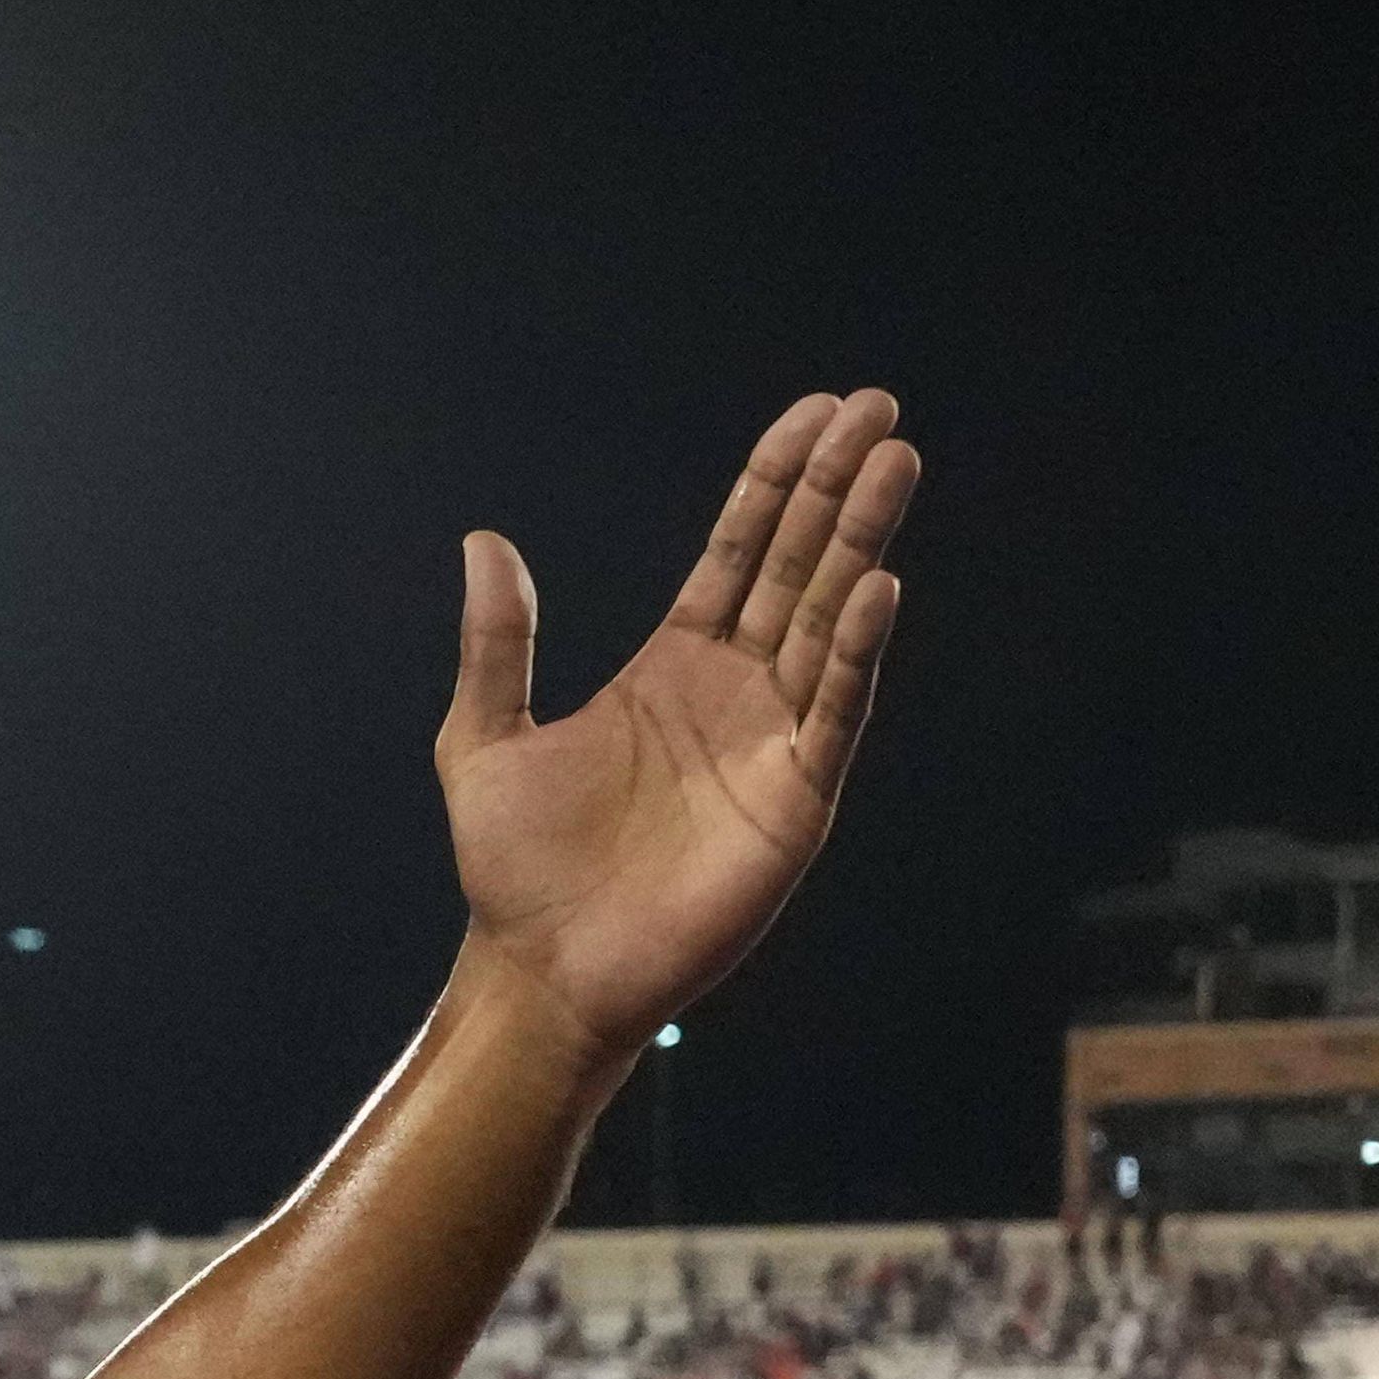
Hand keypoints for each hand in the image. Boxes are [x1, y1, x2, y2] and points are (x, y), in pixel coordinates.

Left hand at [436, 392, 917, 1053]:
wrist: (539, 969)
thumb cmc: (513, 868)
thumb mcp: (483, 736)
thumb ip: (499, 642)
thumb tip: (484, 541)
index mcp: (670, 668)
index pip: (739, 552)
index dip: (775, 483)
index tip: (817, 413)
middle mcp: (733, 693)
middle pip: (797, 567)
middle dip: (835, 488)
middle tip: (877, 409)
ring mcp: (770, 741)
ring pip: (829, 620)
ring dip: (862, 543)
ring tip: (894, 463)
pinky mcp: (793, 800)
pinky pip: (834, 711)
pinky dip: (856, 650)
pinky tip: (881, 585)